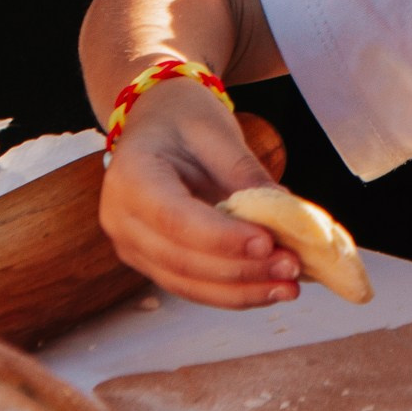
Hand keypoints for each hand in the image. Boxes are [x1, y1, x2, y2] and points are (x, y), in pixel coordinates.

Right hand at [97, 81, 300, 308]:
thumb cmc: (183, 118)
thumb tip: (288, 217)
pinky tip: (269, 287)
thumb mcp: (216, 131)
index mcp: (130, 175)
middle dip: (241, 270)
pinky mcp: (151, 263)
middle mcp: (120, 218)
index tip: (268, 243)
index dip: (221, 238)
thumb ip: (247, 175)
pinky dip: (232, 292)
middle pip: (181, 259)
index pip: (174, 218)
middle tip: (291, 266)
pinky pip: (191, 286)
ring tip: (288, 286)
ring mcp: (131, 246)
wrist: (156, 122)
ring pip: (187, 283)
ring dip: (241, 291)